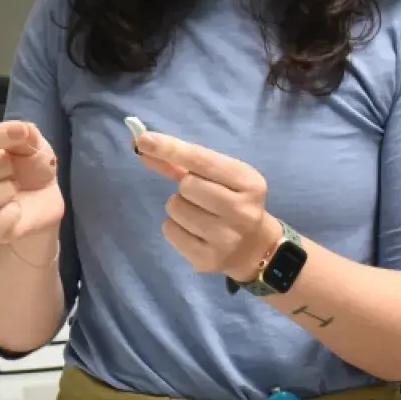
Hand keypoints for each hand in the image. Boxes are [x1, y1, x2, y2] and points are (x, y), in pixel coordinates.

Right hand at [0, 121, 64, 247]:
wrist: (48, 201)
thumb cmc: (32, 168)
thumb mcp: (33, 143)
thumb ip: (24, 132)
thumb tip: (17, 129)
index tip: (18, 134)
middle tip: (13, 170)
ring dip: (3, 192)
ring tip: (16, 189)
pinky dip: (12, 213)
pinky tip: (18, 208)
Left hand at [136, 132, 279, 281]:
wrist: (256, 248)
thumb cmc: (233, 202)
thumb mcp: (221, 177)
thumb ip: (182, 161)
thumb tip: (144, 145)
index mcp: (249, 183)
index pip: (203, 160)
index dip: (171, 149)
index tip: (145, 140)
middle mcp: (241, 211)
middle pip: (187, 185)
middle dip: (185, 187)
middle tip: (200, 197)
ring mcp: (226, 239)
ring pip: (175, 208)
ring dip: (178, 207)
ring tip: (197, 214)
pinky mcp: (207, 259)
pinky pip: (169, 230)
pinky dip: (174, 226)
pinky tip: (193, 231)